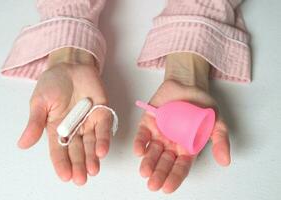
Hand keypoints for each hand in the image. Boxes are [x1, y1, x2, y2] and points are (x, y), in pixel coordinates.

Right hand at [17, 49, 112, 185]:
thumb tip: (23, 144)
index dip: (62, 163)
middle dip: (79, 165)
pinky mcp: (102, 112)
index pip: (58, 150)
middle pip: (77, 150)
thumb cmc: (53, 83)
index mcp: (57, 128)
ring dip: (92, 157)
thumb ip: (35, 123)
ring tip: (93, 170)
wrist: (70, 65)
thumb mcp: (39, 102)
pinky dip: (103, 139)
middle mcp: (74, 128)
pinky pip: (103, 127)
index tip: (65, 176)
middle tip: (81, 179)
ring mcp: (89, 121)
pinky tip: (101, 151)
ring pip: (91, 143)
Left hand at [133, 53, 230, 192]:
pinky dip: (140, 143)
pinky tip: (139, 151)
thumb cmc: (202, 105)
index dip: (174, 177)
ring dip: (148, 162)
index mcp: (187, 148)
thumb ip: (220, 141)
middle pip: (164, 162)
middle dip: (159, 174)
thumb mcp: (217, 122)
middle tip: (153, 184)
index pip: (180, 167)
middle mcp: (171, 144)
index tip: (167, 188)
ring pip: (152, 152)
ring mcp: (159, 134)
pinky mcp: (148, 123)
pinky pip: (143, 135)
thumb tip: (225, 161)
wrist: (188, 84)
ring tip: (145, 172)